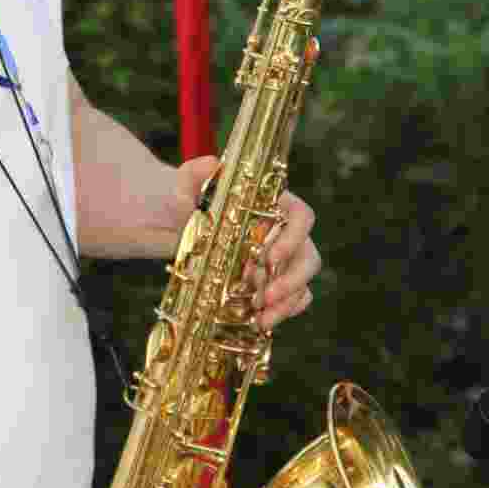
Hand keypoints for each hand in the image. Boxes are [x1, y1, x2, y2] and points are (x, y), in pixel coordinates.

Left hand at [174, 156, 320, 331]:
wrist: (179, 220)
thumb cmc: (190, 197)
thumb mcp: (186, 183)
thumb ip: (194, 173)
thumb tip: (211, 164)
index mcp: (274, 203)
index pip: (302, 215)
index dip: (294, 236)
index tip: (270, 256)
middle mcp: (284, 231)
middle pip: (309, 255)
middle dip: (291, 280)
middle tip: (264, 296)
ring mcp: (281, 259)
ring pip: (302, 282)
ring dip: (287, 302)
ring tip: (262, 318)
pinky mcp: (272, 280)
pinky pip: (292, 299)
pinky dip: (282, 312)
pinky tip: (261, 322)